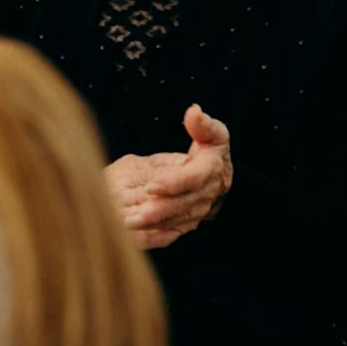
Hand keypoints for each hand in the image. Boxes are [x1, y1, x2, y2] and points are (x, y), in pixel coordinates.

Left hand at [105, 105, 231, 247]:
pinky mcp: (185, 222)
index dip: (175, 183)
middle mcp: (205, 195)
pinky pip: (169, 231)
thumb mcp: (213, 135)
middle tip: (134, 215)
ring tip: (127, 224)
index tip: (153, 184)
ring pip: (174, 221)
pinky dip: (152, 234)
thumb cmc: (211, 152)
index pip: (194, 179)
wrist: (219, 179)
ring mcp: (196, 212)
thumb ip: (203, 125)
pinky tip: (132, 233)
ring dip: (151, 225)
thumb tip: (194, 111)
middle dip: (158, 211)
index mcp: (211, 170)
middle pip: (181, 205)